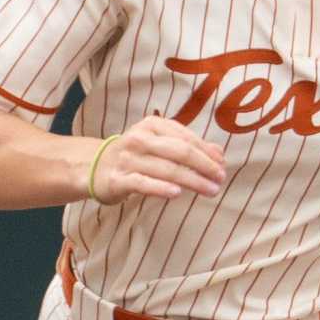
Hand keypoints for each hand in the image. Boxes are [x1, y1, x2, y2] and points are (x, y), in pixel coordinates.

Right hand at [89, 117, 227, 202]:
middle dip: (204, 166)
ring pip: (166, 169)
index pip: (186, 138)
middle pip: (179, 152)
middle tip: (220, 179)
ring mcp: (128, 159)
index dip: (207, 152)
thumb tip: (219, 153)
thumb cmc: (136, 156)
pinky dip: (160, 188)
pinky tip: (177, 194)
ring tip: (210, 190)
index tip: (223, 165)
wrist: (96, 167)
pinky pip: (142, 183)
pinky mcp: (118, 179)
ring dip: (192, 180)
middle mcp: (140, 139)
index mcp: (152, 125)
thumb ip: (188, 146)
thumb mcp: (161, 144)